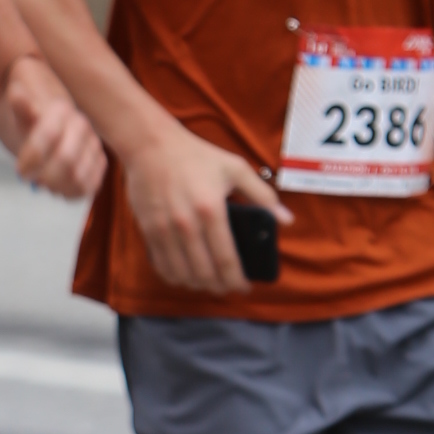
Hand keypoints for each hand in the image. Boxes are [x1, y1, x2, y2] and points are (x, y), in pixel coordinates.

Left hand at [1, 59, 105, 200]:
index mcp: (61, 109)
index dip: (31, 158)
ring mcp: (92, 145)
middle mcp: (82, 126)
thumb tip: (16, 94)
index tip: (19, 171)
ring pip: (79, 177)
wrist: (42, 121)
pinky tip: (56, 188)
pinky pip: (90, 187)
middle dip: (44, 175)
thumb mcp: (17, 108)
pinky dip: (71, 193)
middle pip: (66, 160)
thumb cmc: (25, 116)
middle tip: (30, 180)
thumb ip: (18, 104)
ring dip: (56, 186)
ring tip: (42, 182)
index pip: (48, 136)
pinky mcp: (98, 163)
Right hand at [124, 119, 284, 290]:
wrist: (151, 145)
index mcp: (211, 210)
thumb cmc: (196, 156)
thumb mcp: (235, 168)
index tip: (244, 287)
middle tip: (228, 288)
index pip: (226, 260)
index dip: (237, 280)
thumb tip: (286, 221)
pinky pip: (161, 266)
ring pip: (182, 274)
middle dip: (220, 287)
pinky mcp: (147, 230)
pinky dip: (174, 277)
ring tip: (208, 283)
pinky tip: (184, 275)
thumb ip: (263, 195)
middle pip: (204, 273)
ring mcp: (164, 229)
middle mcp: (186, 224)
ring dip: (198, 285)